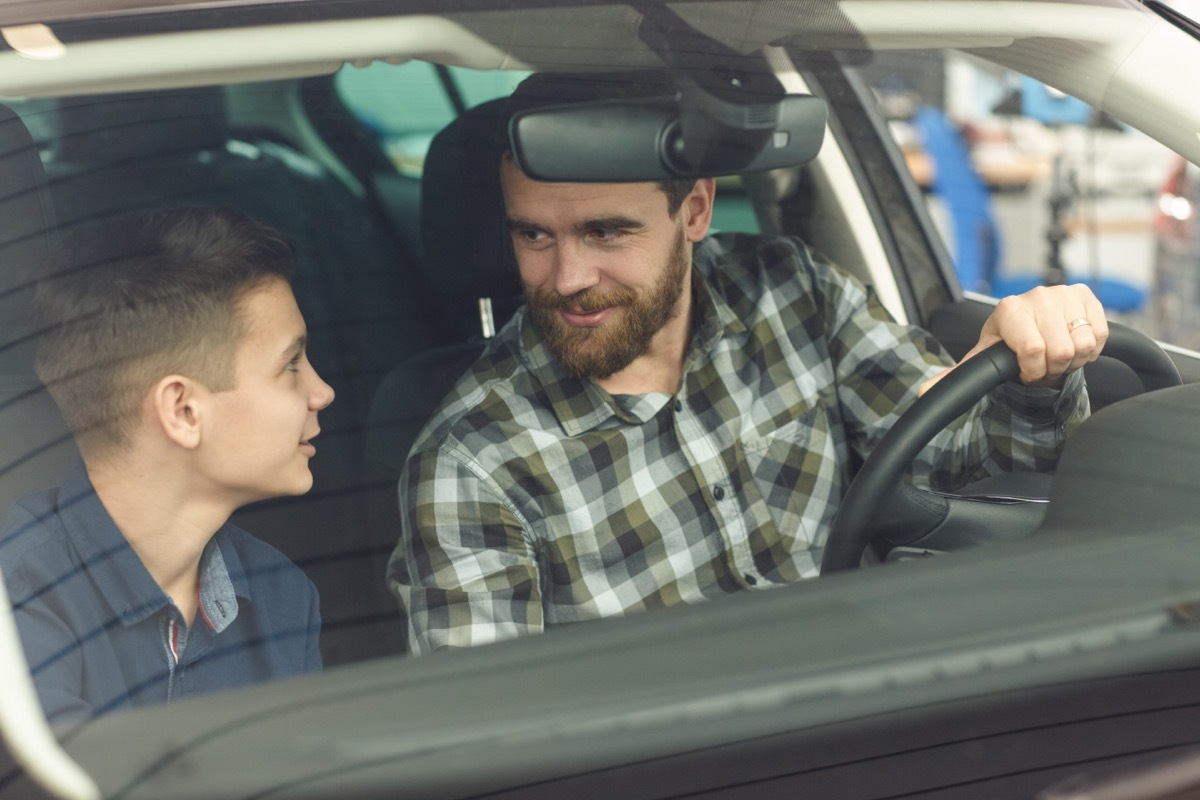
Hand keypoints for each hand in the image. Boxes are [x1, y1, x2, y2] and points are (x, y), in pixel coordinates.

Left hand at [920, 284, 1107, 395]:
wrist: (1032, 326)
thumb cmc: (1007, 343)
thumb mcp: (983, 358)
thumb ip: (958, 376)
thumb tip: (924, 391)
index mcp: (1008, 309)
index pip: (1032, 350)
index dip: (1032, 371)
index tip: (1025, 371)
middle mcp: (1037, 296)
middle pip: (1061, 351)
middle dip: (1053, 368)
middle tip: (1043, 364)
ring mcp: (1064, 293)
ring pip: (1084, 344)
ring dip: (1074, 359)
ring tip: (1057, 355)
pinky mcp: (1087, 296)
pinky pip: (1100, 334)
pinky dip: (1091, 348)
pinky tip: (1073, 343)